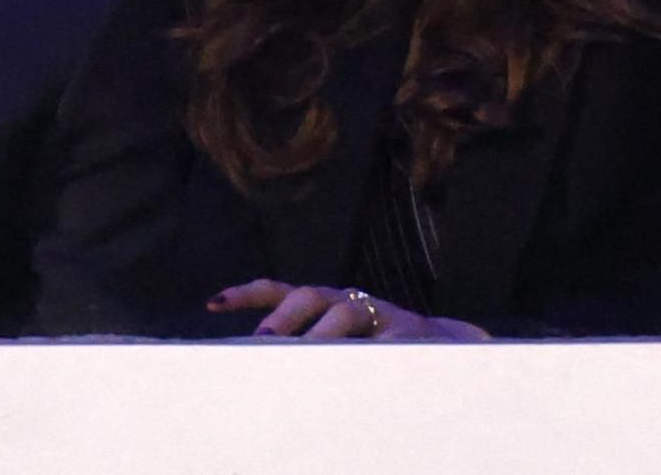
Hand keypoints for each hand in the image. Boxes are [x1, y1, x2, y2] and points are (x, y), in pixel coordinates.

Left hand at [209, 278, 490, 340]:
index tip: (212, 304)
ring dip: (322, 334)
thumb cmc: (380, 350)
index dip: (246, 295)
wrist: (448, 347)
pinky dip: (372, 354)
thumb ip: (306, 351)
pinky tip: (363, 368)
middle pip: (310, 295)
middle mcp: (347, 300)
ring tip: (305, 355)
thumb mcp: (341, 348)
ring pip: (345, 314)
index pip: (279, 291)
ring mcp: (379, 313)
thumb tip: (258, 367)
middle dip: (283, 317)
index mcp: (325, 303)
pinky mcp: (409, 332)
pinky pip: (385, 342)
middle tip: (262, 340)